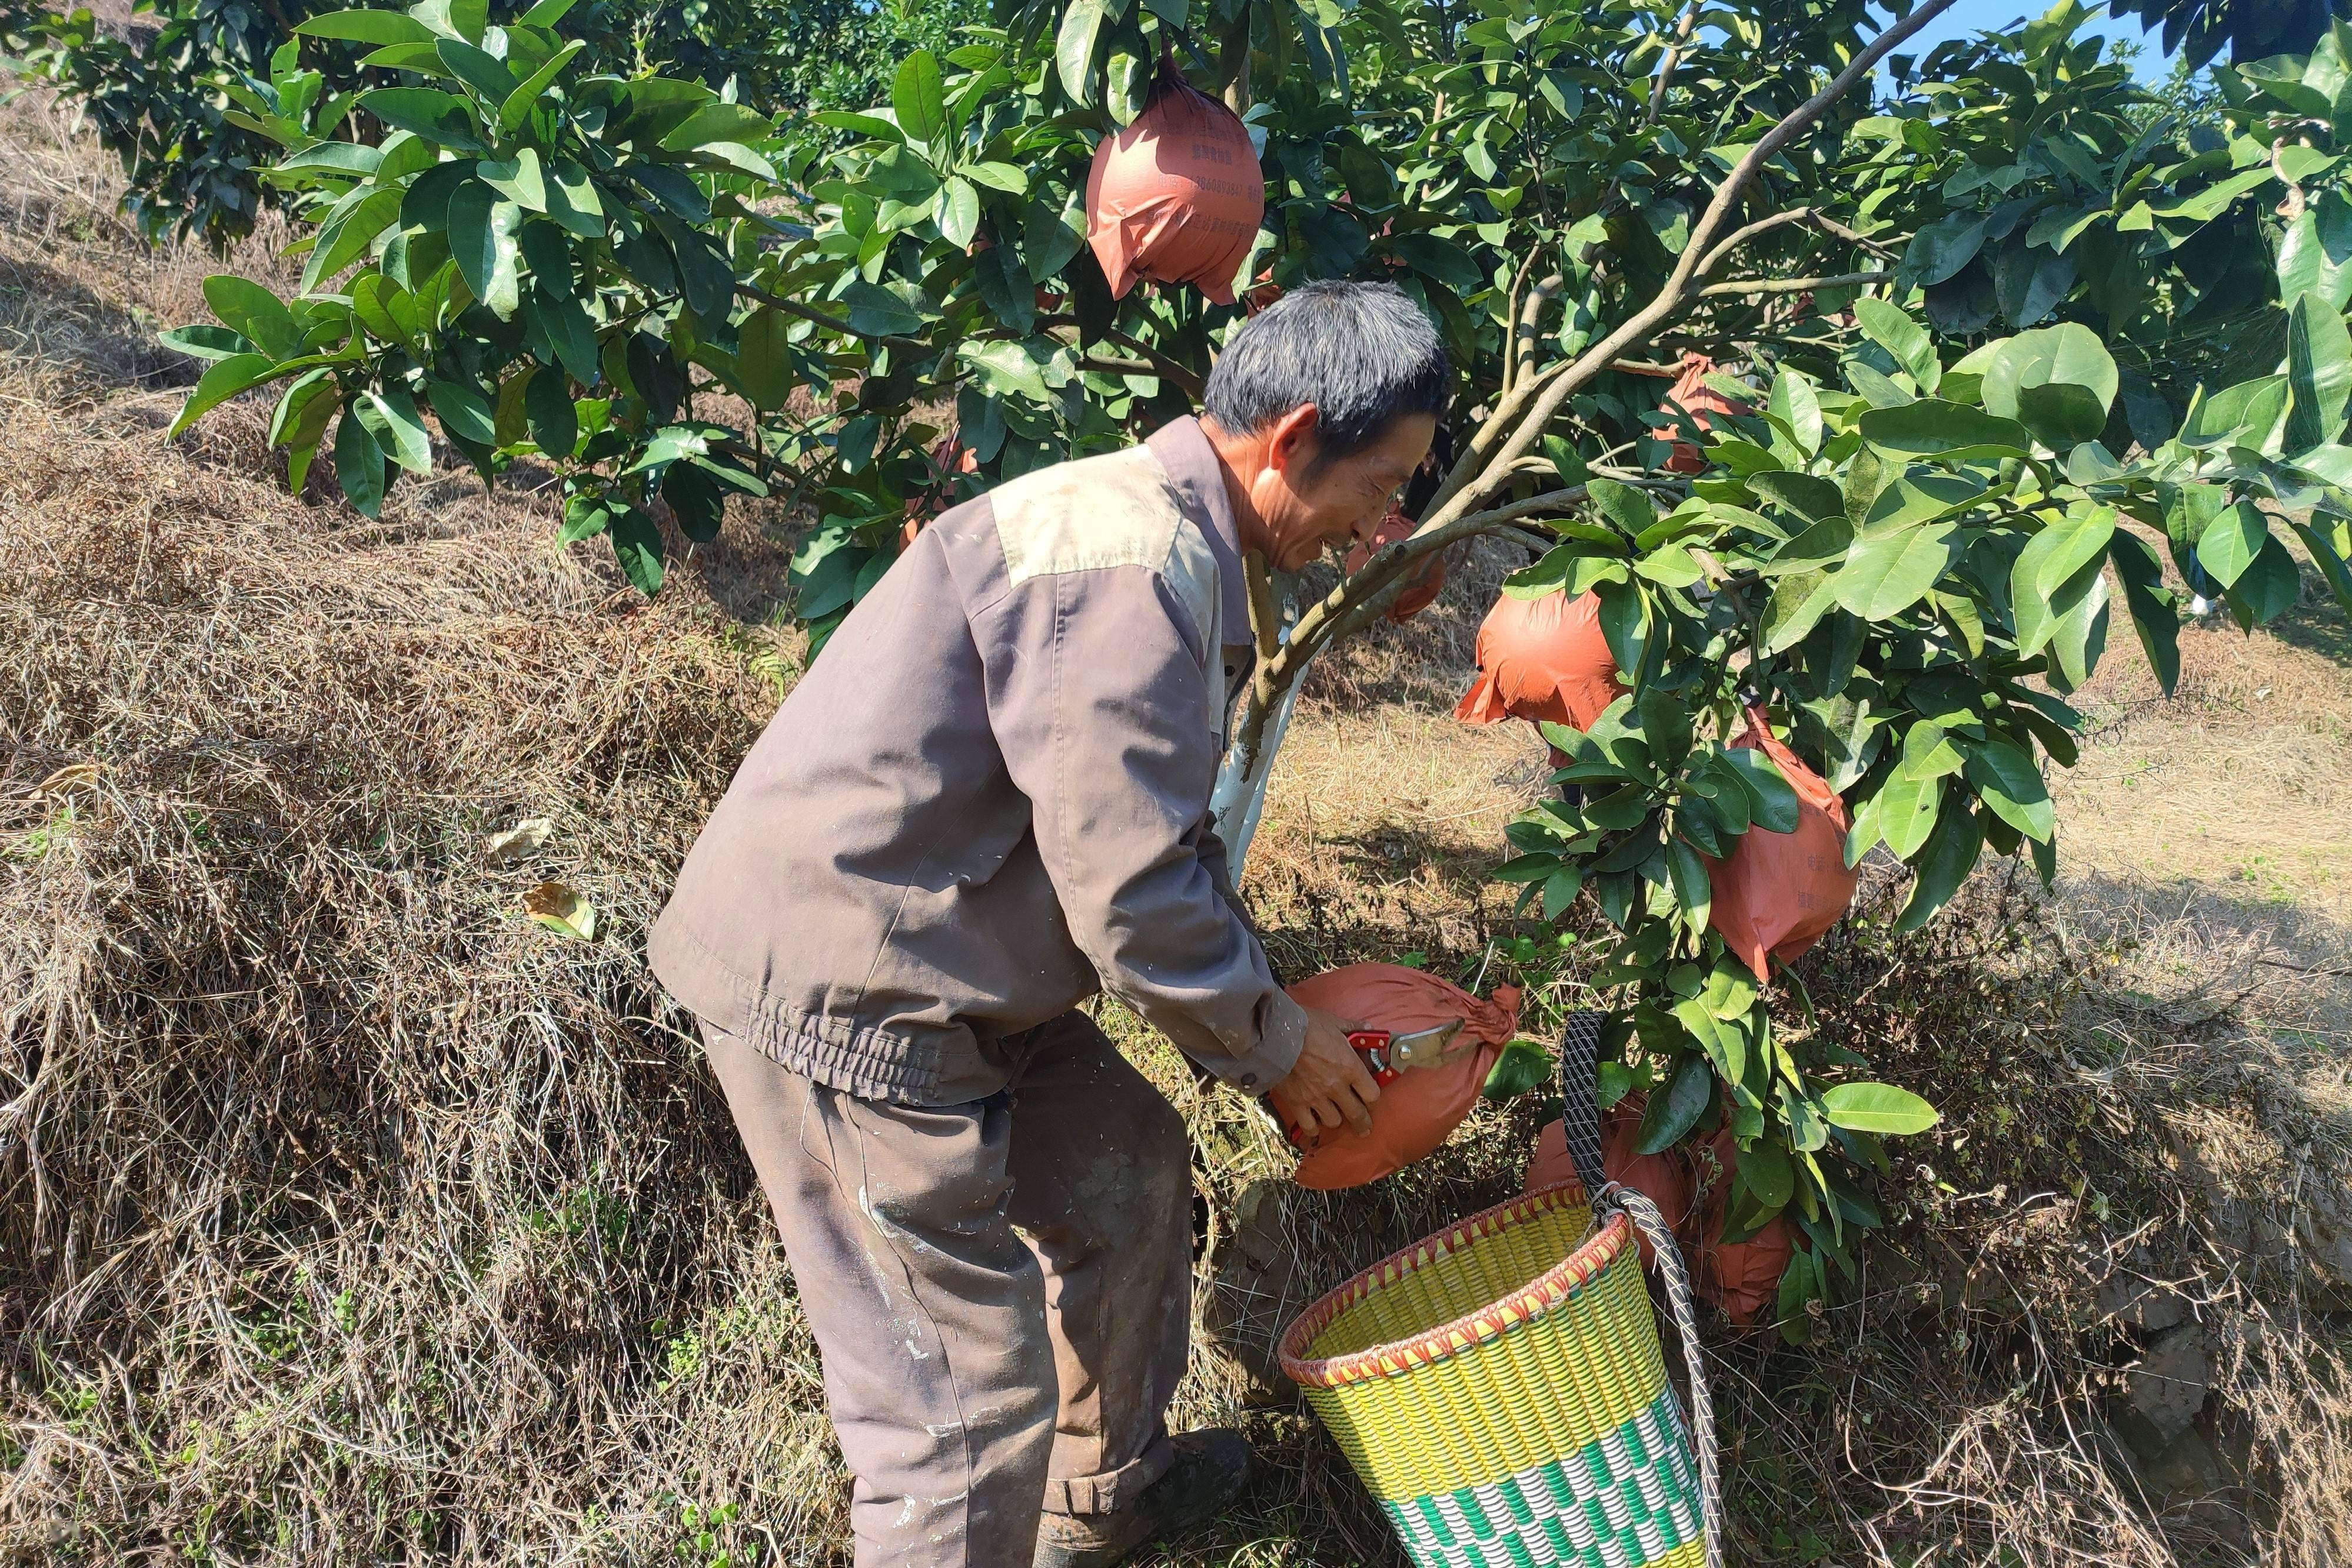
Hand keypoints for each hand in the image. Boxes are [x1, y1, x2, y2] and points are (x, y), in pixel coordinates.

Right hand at [1267, 1008, 1381, 1139]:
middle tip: (1364, 1127)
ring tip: (1334, 1117)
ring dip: (1336, 1120)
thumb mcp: (1334, 1022)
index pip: (1372, 1094)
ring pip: (1334, 1122)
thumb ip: (1353, 1028)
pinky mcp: (1297, 1103)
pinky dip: (1312, 1129)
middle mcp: (1336, 1087)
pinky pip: (1308, 1126)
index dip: (1373, 1097)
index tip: (1371, 1097)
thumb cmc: (1306, 1026)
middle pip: (1357, 1114)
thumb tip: (1367, 1027)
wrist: (1276, 1035)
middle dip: (1363, 1123)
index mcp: (1350, 1067)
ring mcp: (1316, 1097)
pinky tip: (1314, 1126)